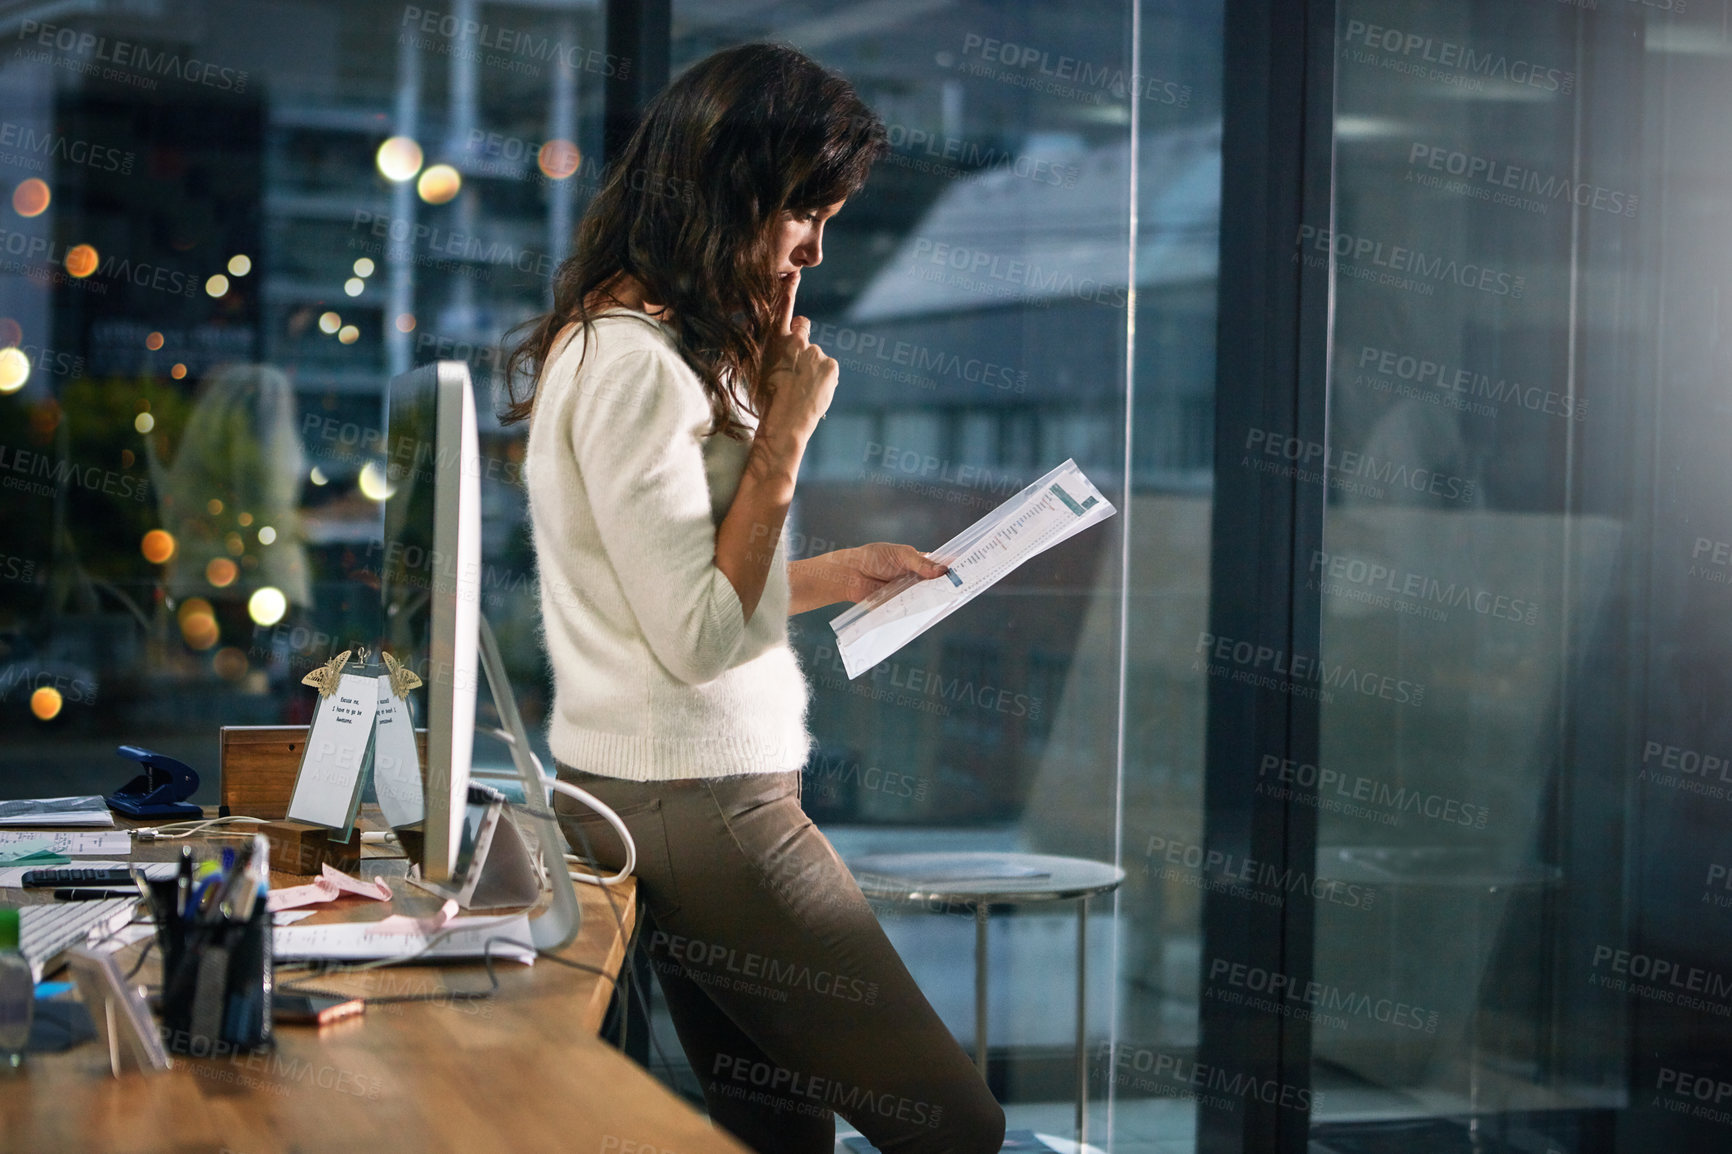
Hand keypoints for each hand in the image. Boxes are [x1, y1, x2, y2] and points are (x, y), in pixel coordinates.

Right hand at [758, 271, 836, 449]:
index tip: (794, 275)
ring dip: (812, 368)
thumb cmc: (765, 401)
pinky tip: (814, 393)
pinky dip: (824, 379)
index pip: (782, 308)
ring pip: (816, 357)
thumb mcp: (756, 372)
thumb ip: (767, 352)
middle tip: (797, 365)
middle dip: (803, 339)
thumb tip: (769, 346)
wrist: (785, 422)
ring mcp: (816, 352)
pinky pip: (828, 370)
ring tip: (802, 390)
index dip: (788, 290)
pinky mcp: (831, 365)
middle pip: (804, 329)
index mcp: (775, 341)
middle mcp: (797, 341)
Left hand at [796, 543, 948, 608]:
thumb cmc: (874, 558)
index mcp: (919, 562)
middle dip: (949, 584)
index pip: (942, 565)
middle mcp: (917, 578)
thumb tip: (944, 571)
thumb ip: (921, 564)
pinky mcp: (901, 606)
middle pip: (938, 583)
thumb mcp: (901, 555)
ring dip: (937, 597)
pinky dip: (922, 609)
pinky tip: (930, 608)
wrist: (851, 574)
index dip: (955, 567)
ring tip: (949, 597)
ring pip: (928, 597)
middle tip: (963, 586)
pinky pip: (914, 609)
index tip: (970, 568)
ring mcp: (910, 593)